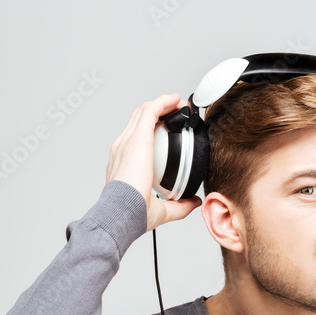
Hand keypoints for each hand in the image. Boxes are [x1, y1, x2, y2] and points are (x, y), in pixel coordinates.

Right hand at [105, 93, 202, 231]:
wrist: (122, 213)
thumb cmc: (131, 214)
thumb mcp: (162, 210)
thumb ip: (180, 206)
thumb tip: (194, 202)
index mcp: (125, 163)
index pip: (137, 137)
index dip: (154, 128)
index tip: (171, 128)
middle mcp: (123, 148)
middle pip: (139, 119)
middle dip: (160, 111)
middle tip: (178, 112)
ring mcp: (127, 141)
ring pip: (143, 111)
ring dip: (162, 104)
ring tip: (179, 104)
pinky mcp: (137, 137)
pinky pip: (150, 110)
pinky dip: (163, 102)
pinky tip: (176, 100)